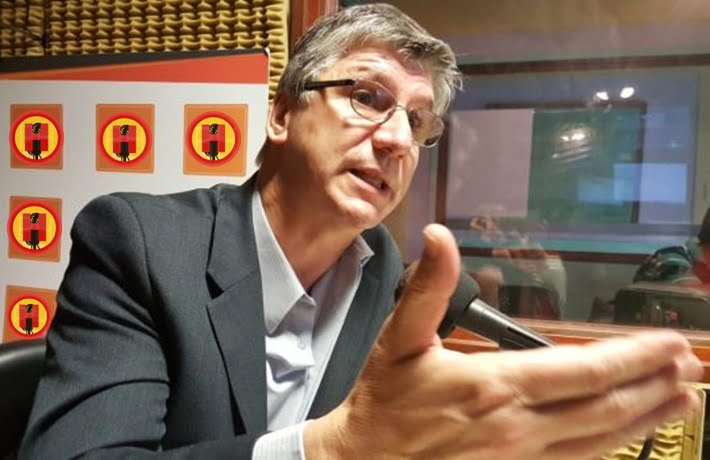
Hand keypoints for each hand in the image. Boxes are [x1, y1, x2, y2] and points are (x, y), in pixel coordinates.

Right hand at [305, 224, 702, 458]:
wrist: (365, 459)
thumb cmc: (385, 400)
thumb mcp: (400, 337)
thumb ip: (429, 287)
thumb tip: (440, 238)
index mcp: (494, 385)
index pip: (581, 371)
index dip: (632, 358)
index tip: (668, 344)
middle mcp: (518, 425)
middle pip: (604, 405)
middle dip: (652, 385)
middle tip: (690, 367)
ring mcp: (520, 454)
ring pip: (599, 437)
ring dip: (645, 418)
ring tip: (682, 400)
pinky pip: (576, 459)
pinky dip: (612, 444)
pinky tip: (629, 434)